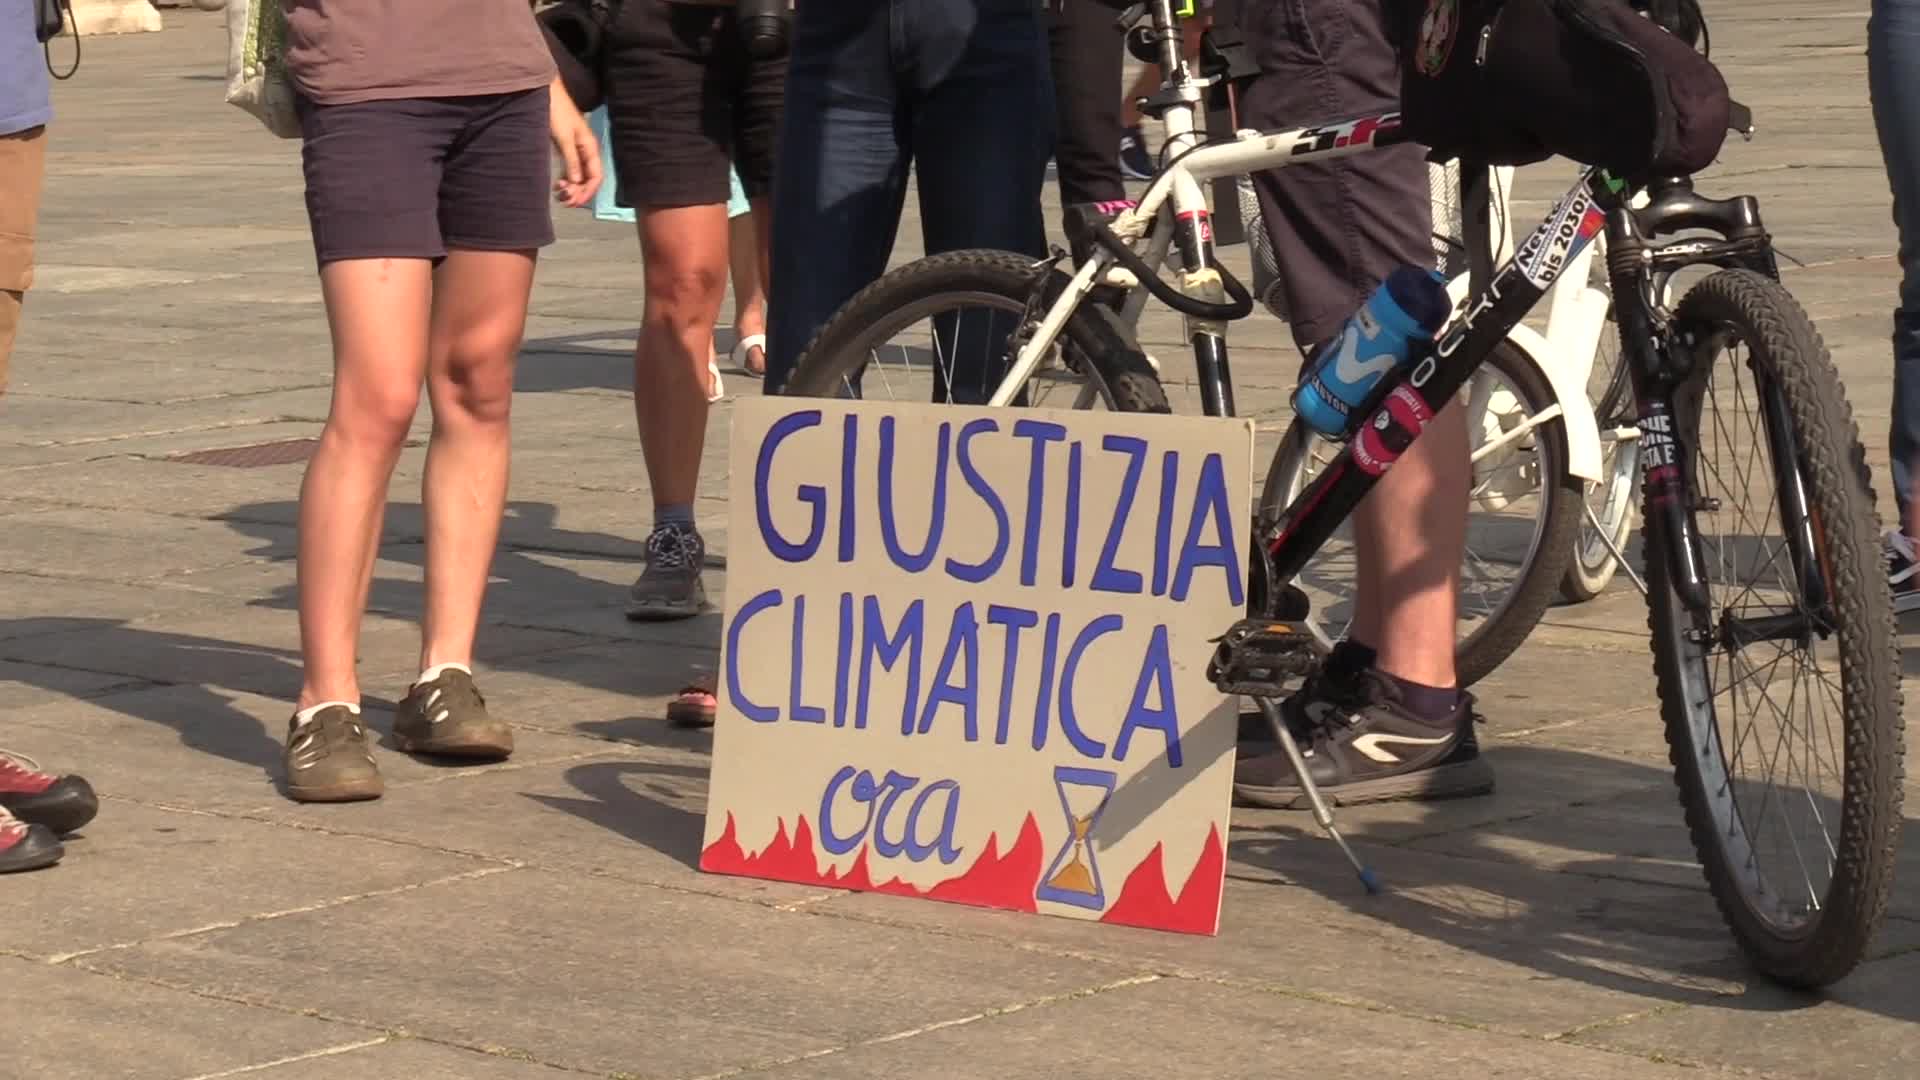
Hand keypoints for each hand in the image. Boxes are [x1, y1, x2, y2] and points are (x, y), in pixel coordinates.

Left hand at [548, 78, 602, 208]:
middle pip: (589, 179)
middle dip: (579, 192)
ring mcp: (577, 150)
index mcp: (590, 148)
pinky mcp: (567, 148)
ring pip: (580, 176)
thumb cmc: (556, 111)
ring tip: (559, 193)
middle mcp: (587, 151)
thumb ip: (572, 161)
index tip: (574, 202)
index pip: (596, 177)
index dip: (587, 192)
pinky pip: (572, 170)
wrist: (546, 92)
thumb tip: (577, 182)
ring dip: (572, 188)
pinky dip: (567, 180)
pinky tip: (558, 184)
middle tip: (563, 200)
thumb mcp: (564, 138)